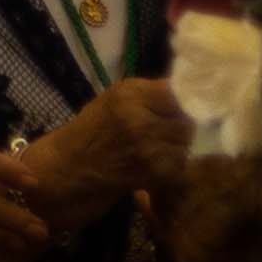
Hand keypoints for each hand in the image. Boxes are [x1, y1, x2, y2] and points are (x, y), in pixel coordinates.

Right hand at [27, 77, 191, 217]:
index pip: (177, 94)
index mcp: (129, 95)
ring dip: (179, 144)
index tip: (180, 106)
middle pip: (186, 120)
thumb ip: (150, 91)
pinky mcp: (157, 173)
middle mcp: (140, 120)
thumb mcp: (116, 97)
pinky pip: (181, 162)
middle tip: (170, 129)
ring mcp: (150, 149)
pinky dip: (174, 162)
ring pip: (186, 142)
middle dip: (183, 124)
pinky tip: (157, 160)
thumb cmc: (95, 127)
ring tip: (162, 145)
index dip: (182, 101)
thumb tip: (188, 88)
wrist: (74, 165)